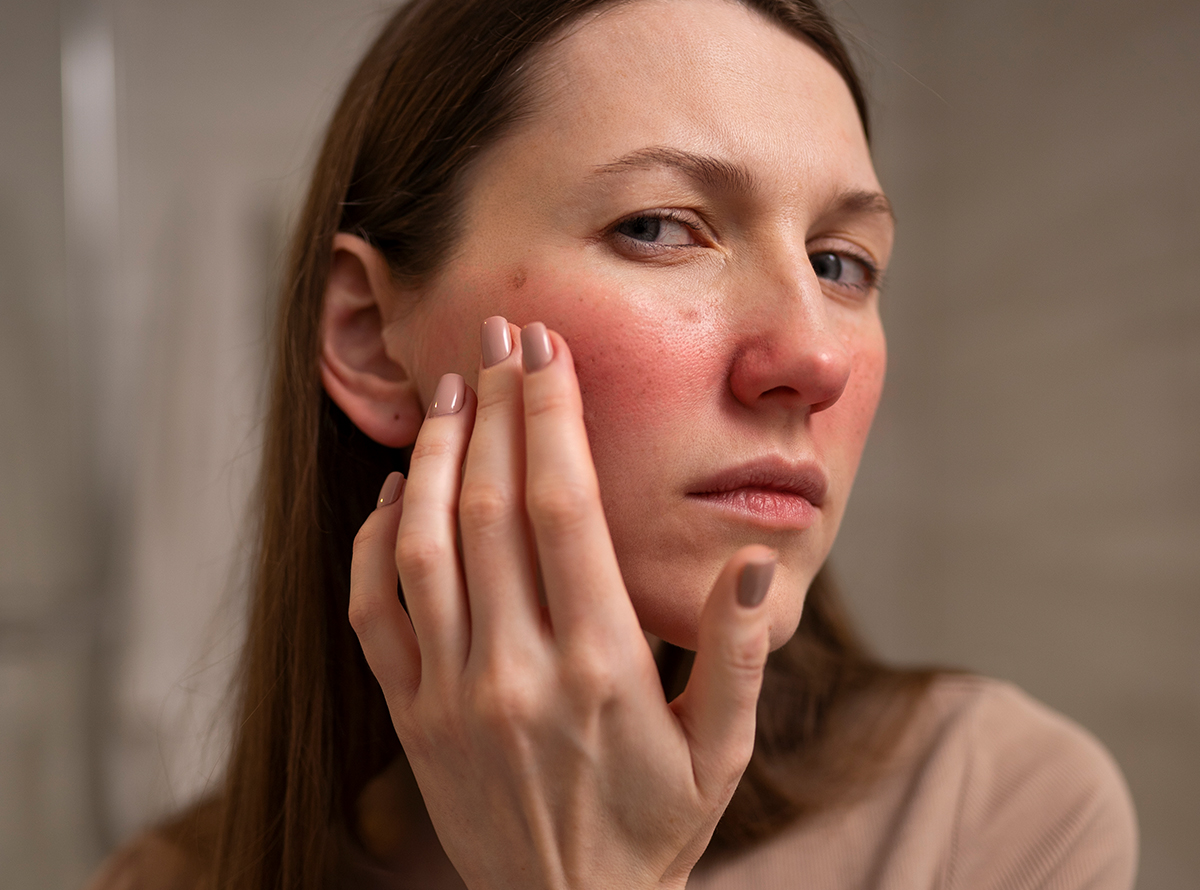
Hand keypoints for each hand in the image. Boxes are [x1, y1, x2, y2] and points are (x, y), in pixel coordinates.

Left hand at [349, 318, 776, 889]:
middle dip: (492, 405)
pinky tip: (397, 488)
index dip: (551, 415)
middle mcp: (516, 668)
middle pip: (488, 504)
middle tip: (497, 336)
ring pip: (422, 543)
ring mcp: (451, 692)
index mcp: (601, 664)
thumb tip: (751, 558)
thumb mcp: (724, 750)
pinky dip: (376, 538)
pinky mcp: (410, 717)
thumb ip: (741, 654)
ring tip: (448, 391)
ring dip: (431, 455)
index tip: (547, 351)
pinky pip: (374, 609)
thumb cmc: (657, 823)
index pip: (562, 507)